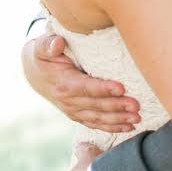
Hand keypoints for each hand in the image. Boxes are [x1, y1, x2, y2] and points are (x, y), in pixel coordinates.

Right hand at [21, 34, 140, 132]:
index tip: (121, 88)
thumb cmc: (43, 56)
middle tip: (136, 106)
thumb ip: (48, 44)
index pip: (86, 88)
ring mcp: (73, 110)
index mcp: (63, 84)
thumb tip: (57, 43)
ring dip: (118, 120)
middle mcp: (68, 101)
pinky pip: (96, 123)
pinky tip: (128, 127)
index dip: (103, 89)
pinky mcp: (78, 114)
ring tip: (136, 118)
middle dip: (117, 107)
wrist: (35, 73)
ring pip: (98, 118)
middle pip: (96, 106)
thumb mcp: (41, 47)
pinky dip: (112, 127)